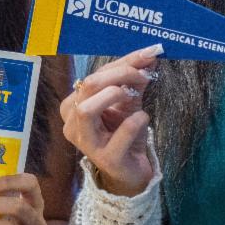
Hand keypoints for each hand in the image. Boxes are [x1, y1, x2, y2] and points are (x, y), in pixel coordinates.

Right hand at [59, 45, 160, 196]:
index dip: (122, 62)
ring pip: (87, 110)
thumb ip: (134, 79)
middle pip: (89, 86)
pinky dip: (134, 122)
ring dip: (114, 95)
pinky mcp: (106, 160)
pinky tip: (143, 118)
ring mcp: (87, 144)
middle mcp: (73, 124)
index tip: (147, 54)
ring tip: (134, 95)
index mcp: (73, 106)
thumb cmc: (124, 134)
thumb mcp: (128, 102)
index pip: (94, 75)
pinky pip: (118, 135)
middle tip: (143, 74)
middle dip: (120, 74)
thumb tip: (150, 54)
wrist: (132, 170)